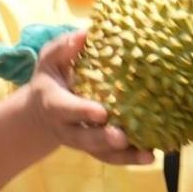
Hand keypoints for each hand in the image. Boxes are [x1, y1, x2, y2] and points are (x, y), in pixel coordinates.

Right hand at [25, 31, 153, 164]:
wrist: (41, 112)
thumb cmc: (51, 79)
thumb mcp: (50, 60)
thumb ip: (64, 48)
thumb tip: (86, 33)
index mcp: (55, 104)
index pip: (67, 109)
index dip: (82, 111)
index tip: (101, 112)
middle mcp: (68, 127)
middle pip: (85, 138)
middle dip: (103, 139)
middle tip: (122, 138)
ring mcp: (82, 141)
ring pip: (101, 153)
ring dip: (124, 156)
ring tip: (147, 155)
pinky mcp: (96, 148)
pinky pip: (112, 157)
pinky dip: (130, 158)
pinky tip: (151, 155)